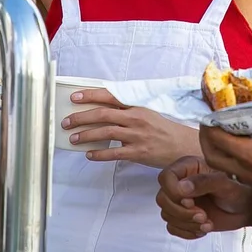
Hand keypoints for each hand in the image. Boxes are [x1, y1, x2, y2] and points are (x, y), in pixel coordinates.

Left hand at [63, 88, 199, 168]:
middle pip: (103, 115)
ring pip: (106, 133)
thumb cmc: (164, 131)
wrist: (183, 146)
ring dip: (86, 135)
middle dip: (82, 117)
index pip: (110, 97)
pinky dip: (99, 154)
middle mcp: (136, 119)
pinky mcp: (138, 153)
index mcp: (137, 107)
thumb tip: (103, 113)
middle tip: (67, 121)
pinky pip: (114, 153)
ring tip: (73, 138)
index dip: (91, 96)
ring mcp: (137, 136)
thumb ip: (127, 113)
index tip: (75, 97)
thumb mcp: (147, 114)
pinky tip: (89, 155)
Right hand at [156, 156, 251, 239]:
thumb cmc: (236, 191)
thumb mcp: (224, 184)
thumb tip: (182, 188)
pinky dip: (186, 232)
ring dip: (187, 223)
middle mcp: (179, 183)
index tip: (191, 201)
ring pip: (167, 215)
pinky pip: (172, 228)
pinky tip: (203, 229)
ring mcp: (179, 201)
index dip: (173, 192)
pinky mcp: (181, 217)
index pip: (165, 177)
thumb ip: (204, 182)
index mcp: (187, 168)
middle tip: (203, 216)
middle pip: (162, 199)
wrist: (244, 209)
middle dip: (182, 212)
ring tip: (207, 223)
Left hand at [199, 115, 251, 201]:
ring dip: (214, 150)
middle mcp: (244, 170)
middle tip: (209, 123)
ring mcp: (249, 181)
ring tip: (219, 134)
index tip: (208, 111)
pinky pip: (231, 172)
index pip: (217, 139)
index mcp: (249, 155)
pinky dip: (226, 160)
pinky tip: (236, 148)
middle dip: (205, 139)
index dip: (209, 124)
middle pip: (211, 156)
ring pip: (220, 167)